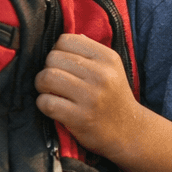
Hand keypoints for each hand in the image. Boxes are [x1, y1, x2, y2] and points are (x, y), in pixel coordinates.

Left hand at [34, 33, 140, 160]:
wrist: (129, 132)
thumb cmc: (112, 96)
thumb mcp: (110, 68)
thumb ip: (87, 51)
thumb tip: (60, 40)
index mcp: (107, 58)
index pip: (65, 40)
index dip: (58, 52)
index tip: (64, 66)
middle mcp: (101, 75)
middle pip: (52, 58)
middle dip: (48, 69)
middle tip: (56, 82)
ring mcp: (91, 97)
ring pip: (46, 77)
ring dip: (42, 86)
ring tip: (52, 92)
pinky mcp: (80, 117)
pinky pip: (46, 102)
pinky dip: (43, 104)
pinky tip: (54, 107)